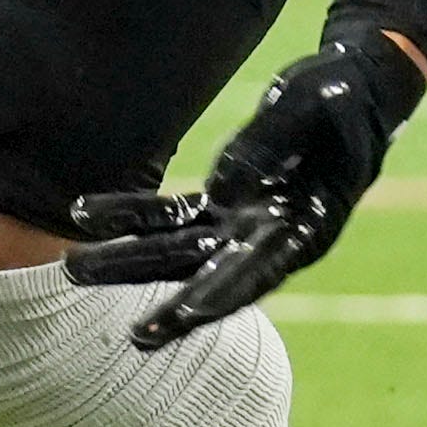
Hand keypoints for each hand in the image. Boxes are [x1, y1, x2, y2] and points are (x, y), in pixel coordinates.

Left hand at [64, 40, 425, 349]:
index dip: (223, 296)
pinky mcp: (222, 202)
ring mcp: (241, 224)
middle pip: (209, 276)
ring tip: (74, 270)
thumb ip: (264, 146)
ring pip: (176, 250)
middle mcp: (270, 240)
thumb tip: (217, 191)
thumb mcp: (311, 106)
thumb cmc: (341, 96)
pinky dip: (129, 214)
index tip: (186, 317)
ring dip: (127, 260)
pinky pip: (168, 213)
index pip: (261, 272)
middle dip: (168, 306)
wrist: (353, 88)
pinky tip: (84, 213)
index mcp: (308, 229)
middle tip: (131, 339)